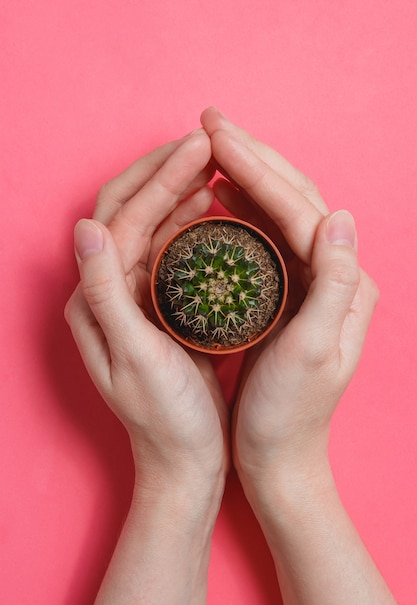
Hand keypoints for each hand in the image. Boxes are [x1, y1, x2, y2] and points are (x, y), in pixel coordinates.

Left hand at [65, 129, 228, 498]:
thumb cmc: (166, 420)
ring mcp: (132, 295)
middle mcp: (106, 291)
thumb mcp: (137, 360)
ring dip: (177, 189)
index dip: (160, 180)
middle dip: (164, 171)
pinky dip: (189, 221)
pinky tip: (214, 207)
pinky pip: (169, 249)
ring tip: (213, 164)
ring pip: (149, 225)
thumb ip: (107, 295)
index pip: (122, 219)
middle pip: (128, 210)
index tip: (201, 149)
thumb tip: (86, 228)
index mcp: (95, 301)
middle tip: (207, 142)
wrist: (185, 461)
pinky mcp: (158, 304)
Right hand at [200, 108, 378, 493]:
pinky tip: (219, 195)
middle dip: (251, 156)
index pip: (300, 208)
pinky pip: (265, 237)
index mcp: (343, 285)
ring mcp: (310, 281)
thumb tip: (341, 215)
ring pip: (279, 211)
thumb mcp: (313, 355)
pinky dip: (242, 208)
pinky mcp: (287, 293)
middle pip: (293, 198)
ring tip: (212, 146)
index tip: (216, 134)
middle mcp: (334, 275)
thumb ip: (334, 285)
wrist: (280, 456)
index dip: (257, 167)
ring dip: (246, 173)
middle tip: (210, 122)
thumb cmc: (289, 415)